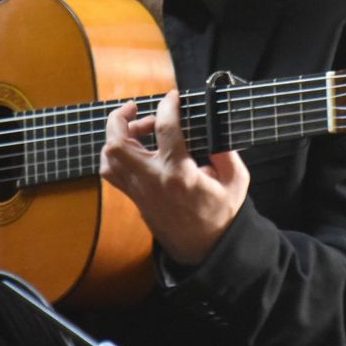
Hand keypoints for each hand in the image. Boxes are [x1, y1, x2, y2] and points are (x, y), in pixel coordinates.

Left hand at [99, 91, 249, 265]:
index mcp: (180, 174)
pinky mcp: (134, 197)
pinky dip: (114, 154)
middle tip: (136, 108)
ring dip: (117, 136)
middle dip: (120, 118)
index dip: (168, 105)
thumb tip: (212, 125)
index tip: (174, 96)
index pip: (165, 129)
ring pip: (109, 158)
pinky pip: (111, 172)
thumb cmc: (220, 213)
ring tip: (137, 128)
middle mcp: (153, 181)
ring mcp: (139, 191)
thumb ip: (225, 151)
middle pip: (118, 144)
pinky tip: (132, 148)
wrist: (204, 248)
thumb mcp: (235, 180)